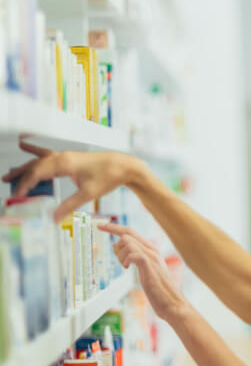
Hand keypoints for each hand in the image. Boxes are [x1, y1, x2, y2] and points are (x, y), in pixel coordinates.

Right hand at [2, 140, 143, 221]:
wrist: (123, 165)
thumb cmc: (108, 177)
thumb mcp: (88, 194)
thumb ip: (69, 205)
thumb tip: (53, 219)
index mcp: (64, 163)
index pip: (38, 173)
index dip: (26, 184)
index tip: (18, 196)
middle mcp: (62, 157)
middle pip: (35, 165)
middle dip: (20, 175)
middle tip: (6, 183)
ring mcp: (66, 156)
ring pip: (40, 160)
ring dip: (25, 167)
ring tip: (10, 174)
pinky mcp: (70, 158)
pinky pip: (48, 156)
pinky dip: (36, 154)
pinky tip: (26, 147)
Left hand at [99, 224, 181, 319]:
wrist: (172, 302)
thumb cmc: (158, 289)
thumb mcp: (144, 270)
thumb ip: (134, 257)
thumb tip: (117, 246)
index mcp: (151, 249)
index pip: (131, 232)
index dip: (115, 227)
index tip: (101, 226)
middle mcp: (152, 249)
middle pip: (128, 233)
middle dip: (112, 234)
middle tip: (107, 243)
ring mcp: (151, 256)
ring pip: (127, 242)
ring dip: (120, 255)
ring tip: (124, 266)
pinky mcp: (149, 265)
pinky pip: (133, 253)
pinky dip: (125, 260)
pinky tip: (127, 268)